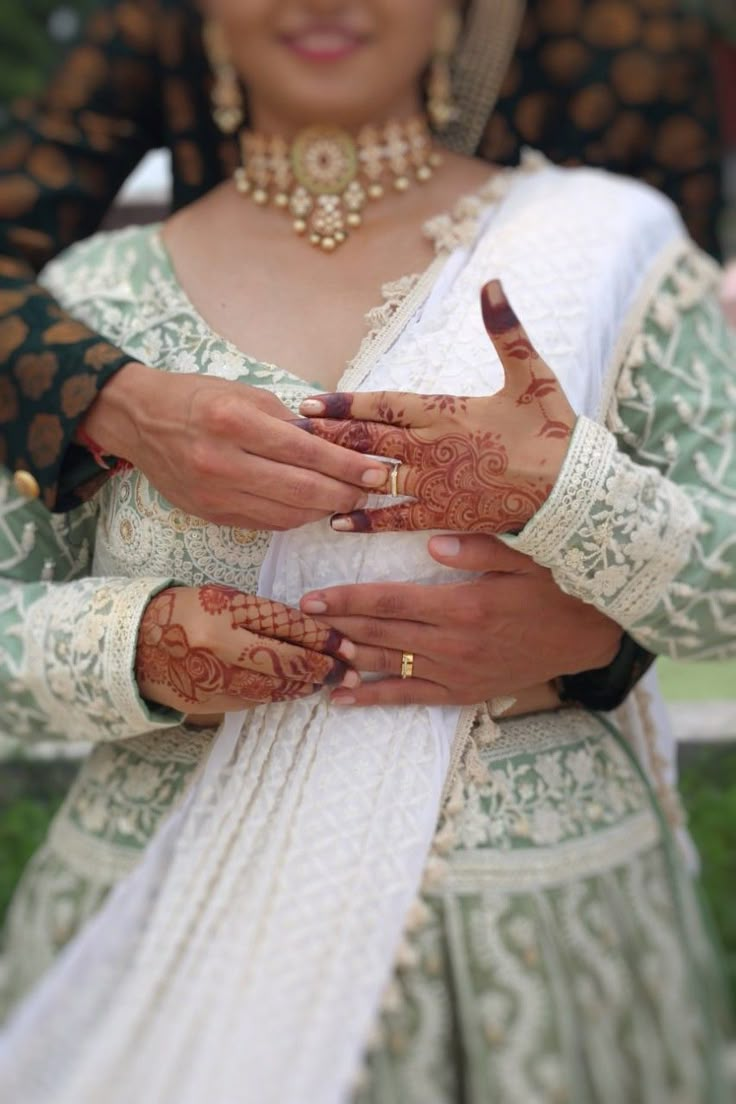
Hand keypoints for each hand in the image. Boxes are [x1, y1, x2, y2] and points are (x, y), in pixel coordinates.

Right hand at [81, 365, 389, 528]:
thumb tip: (334, 445)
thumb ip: (288, 422)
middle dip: (344, 493)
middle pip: (301, 490)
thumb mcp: (244, 393)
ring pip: (287, 514)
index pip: (305, 451)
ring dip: (323, 510)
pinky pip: (266, 522)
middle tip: (370, 490)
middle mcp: (222, 462)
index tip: (376, 472)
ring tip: (345, 499)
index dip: (346, 465)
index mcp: (233, 422)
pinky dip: (295, 516)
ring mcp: (215, 494)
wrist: (140, 421)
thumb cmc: (198, 398)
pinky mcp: (211, 514)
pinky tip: (312, 506)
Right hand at [136, 584, 357, 714]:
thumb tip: (313, 631)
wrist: (137, 646)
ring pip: (276, 686)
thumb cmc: (189, 612)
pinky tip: (297, 688)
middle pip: (285, 661)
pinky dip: (281, 694)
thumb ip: (264, 614)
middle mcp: (220, 646)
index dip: (321, 637)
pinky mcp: (213, 703)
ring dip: (307, 684)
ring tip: (330, 681)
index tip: (346, 643)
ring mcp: (215, 678)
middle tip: (351, 671)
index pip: (284, 626)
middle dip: (323, 668)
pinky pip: (258, 699)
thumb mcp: (225, 599)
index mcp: (225, 611)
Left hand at [297, 280, 574, 533]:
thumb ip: (506, 329)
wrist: (573, 490)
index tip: (309, 402)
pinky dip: (366, 518)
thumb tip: (492, 282)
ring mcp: (437, 483)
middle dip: (328, 434)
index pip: (384, 404)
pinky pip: (397, 517)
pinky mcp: (446, 513)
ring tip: (302, 469)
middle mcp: (434, 446)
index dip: (344, 403)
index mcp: (448, 410)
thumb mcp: (532, 373)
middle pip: (369, 439)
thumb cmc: (553, 431)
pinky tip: (336, 520)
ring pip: (375, 475)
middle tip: (290, 433)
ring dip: (337, 472)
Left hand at [300, 535, 621, 707]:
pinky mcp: (462, 692)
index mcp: (464, 605)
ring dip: (346, 659)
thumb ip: (479, 549)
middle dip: (337, 625)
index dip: (349, 600)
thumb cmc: (557, 590)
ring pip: (388, 666)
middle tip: (298, 620)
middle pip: (380, 634)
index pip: (391, 602)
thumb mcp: (527, 558)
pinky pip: (410, 697)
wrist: (590, 638)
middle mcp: (454, 643)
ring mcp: (456, 672)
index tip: (313, 597)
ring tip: (310, 653)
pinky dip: (373, 698)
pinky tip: (341, 698)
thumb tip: (431, 545)